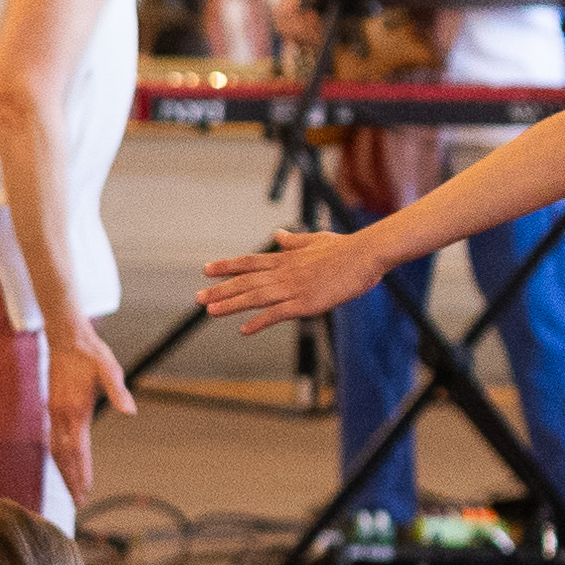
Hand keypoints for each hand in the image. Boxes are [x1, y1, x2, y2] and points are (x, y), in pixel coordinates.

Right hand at [44, 320, 134, 507]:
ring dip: (62, 472)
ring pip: (55, 450)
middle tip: (78, 502)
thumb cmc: (90, 353)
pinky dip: (57, 458)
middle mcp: (60, 415)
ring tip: (70, 490)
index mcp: (75, 410)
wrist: (65, 337)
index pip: (78, 450)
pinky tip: (63, 464)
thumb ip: (119, 391)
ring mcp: (54, 412)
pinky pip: (52, 440)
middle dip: (70, 480)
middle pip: (63, 456)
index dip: (81, 472)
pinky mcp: (53, 409)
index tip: (85, 491)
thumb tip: (130, 411)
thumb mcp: (109, 368)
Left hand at [199, 227, 388, 331]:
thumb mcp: (315, 239)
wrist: (367, 254)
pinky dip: (259, 322)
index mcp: (286, 258)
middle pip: (246, 281)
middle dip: (220, 290)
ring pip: (256, 297)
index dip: (227, 266)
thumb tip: (278, 234)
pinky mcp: (306, 303)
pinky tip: (244, 329)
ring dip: (231, 304)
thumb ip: (294, 241)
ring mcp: (294, 288)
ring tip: (210, 311)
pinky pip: (277, 314)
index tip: (206, 270)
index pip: (249, 262)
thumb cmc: (345, 248)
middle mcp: (284, 272)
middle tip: (198, 297)